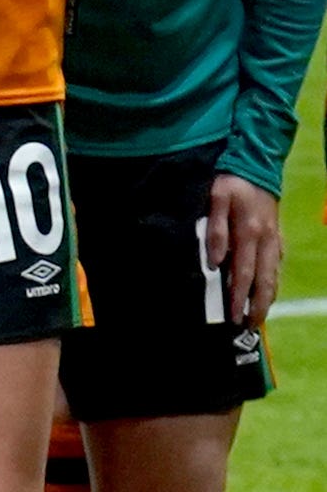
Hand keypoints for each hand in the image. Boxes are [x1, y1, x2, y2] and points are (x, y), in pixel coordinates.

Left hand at [208, 171, 284, 321]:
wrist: (256, 165)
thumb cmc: (230, 182)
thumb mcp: (214, 199)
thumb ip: (214, 231)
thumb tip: (215, 262)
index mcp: (249, 233)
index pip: (243, 273)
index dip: (238, 297)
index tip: (233, 317)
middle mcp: (266, 240)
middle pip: (264, 281)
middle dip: (257, 306)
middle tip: (249, 327)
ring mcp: (274, 239)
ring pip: (274, 275)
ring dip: (267, 297)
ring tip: (258, 316)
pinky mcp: (277, 236)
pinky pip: (276, 265)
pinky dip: (272, 281)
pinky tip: (267, 291)